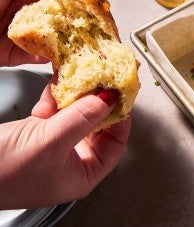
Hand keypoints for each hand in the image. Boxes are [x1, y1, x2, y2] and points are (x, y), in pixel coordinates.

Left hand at [0, 0, 78, 65]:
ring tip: (83, 39)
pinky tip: (62, 55)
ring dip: (70, 38)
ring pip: (55, 35)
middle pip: (59, 10)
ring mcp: (24, 32)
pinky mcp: (18, 55)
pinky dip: (52, 58)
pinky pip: (41, 56)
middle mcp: (25, 9)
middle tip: (93, 19)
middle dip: (78, 15)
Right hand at [0, 78, 130, 208]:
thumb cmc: (4, 171)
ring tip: (81, 77)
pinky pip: (56, 112)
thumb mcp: (51, 141)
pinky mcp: (38, 134)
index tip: (123, 94)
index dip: (121, 118)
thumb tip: (109, 99)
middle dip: (97, 102)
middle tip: (103, 79)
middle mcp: (73, 162)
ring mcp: (55, 147)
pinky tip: (57, 85)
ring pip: (76, 116)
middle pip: (97, 127)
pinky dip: (56, 98)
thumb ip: (83, 118)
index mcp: (83, 174)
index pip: (115, 143)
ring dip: (76, 96)